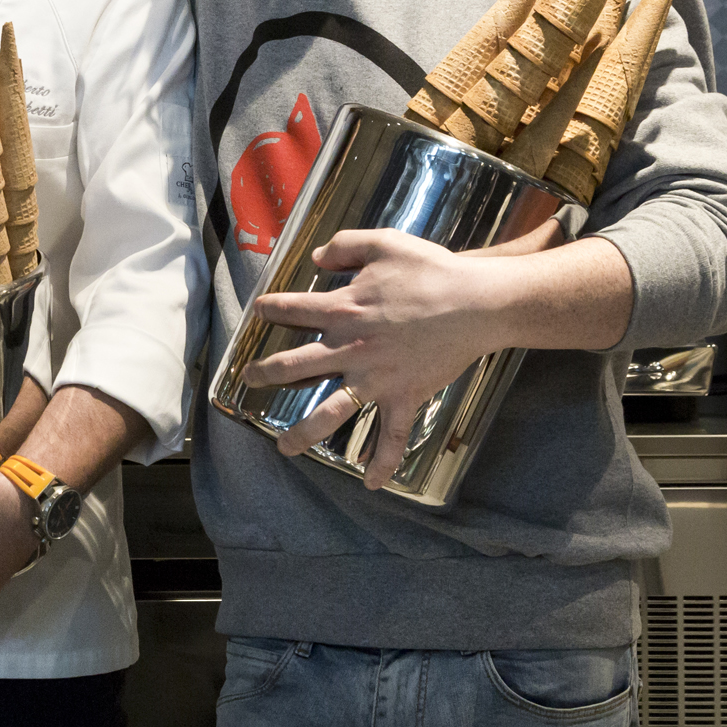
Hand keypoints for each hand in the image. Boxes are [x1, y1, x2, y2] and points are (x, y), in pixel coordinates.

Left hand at [240, 229, 519, 488]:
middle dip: (266, 374)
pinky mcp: (404, 396)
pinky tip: (370, 484)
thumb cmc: (431, 270)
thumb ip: (344, 245)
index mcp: (341, 309)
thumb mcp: (383, 242)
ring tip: (283, 448)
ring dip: (302, 433)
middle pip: (293, 366)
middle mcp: (350, 348)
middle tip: (250, 380)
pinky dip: (382, 462)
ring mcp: (375, 378)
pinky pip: (392, 436)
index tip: (260, 312)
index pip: (290, 309)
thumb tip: (315, 258)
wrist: (476, 303)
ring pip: (328, 413)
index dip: (270, 309)